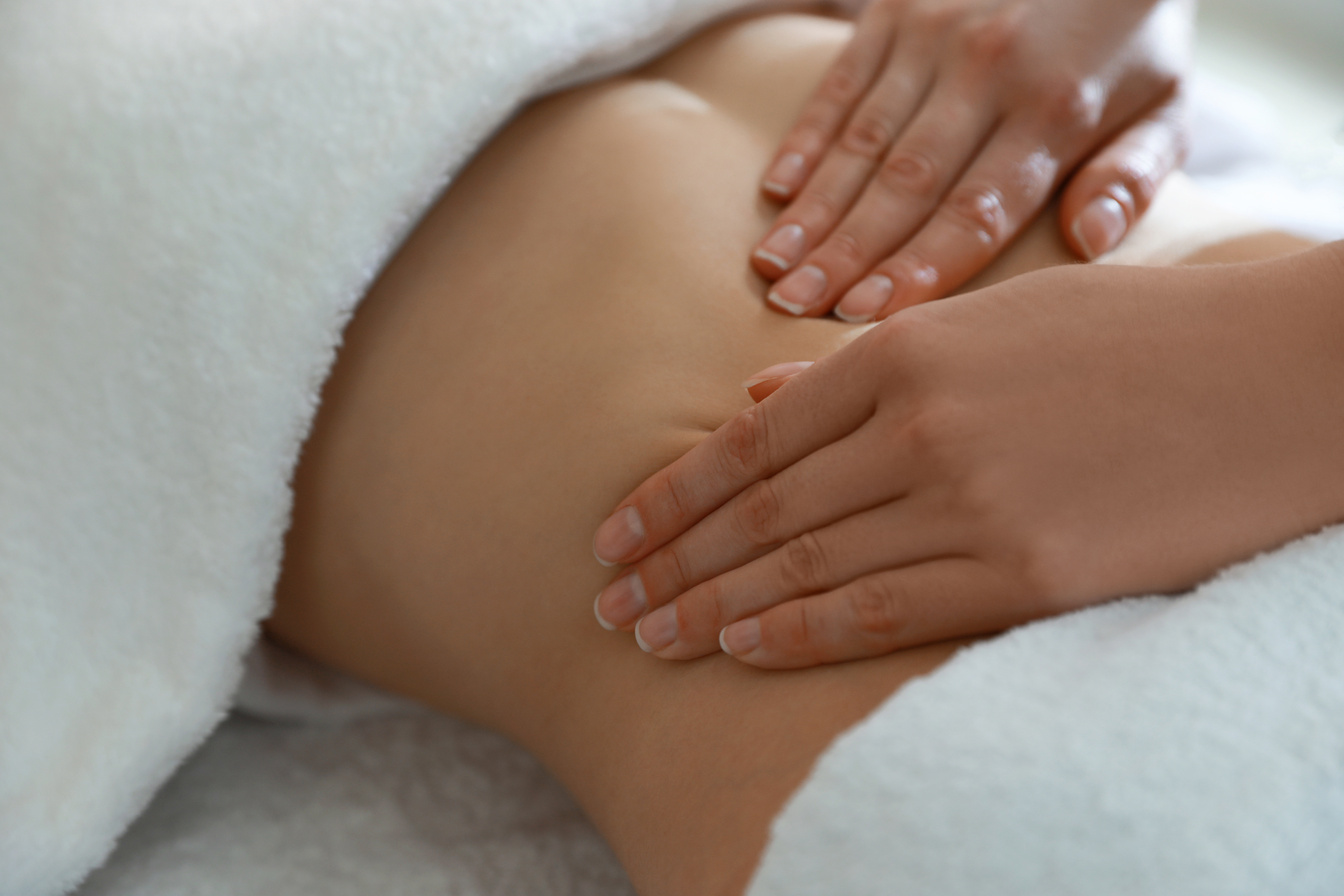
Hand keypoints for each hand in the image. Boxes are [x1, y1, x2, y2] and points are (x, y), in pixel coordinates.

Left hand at [593, 248, 1343, 666]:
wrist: (1275, 380)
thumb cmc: (1128, 338)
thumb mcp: (985, 320)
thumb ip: (861, 366)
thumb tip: (756, 400)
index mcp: (904, 352)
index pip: (750, 442)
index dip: (672, 496)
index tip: (616, 534)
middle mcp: (920, 427)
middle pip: (761, 512)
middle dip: (674, 562)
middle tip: (609, 604)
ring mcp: (970, 502)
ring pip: (806, 568)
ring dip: (716, 610)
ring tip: (651, 635)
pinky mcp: (1026, 572)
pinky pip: (885, 611)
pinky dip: (801, 634)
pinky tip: (742, 650)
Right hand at [751, 0, 1193, 321]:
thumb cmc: (1130, 37)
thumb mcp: (1167, 101)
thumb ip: (1133, 176)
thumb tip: (1090, 241)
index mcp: (1058, 108)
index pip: (976, 211)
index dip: (917, 269)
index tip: (864, 321)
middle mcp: (989, 69)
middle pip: (905, 185)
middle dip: (845, 254)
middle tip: (794, 310)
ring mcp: (935, 34)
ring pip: (861, 141)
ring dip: (812, 209)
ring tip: (772, 269)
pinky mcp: (895, 9)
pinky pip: (841, 84)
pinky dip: (805, 139)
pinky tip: (775, 194)